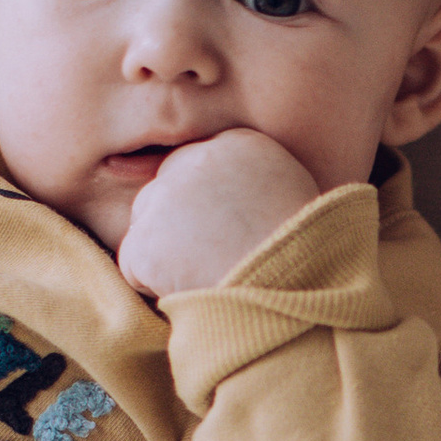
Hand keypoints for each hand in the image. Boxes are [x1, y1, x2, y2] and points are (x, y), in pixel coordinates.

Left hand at [121, 128, 320, 297]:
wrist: (298, 296)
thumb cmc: (307, 258)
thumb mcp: (293, 197)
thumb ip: (253, 180)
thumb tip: (220, 192)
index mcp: (241, 144)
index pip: (195, 167)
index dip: (206, 208)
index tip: (230, 233)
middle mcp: (199, 159)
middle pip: (162, 190)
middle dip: (177, 227)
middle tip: (217, 258)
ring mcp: (167, 198)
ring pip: (145, 226)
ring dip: (166, 256)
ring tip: (212, 275)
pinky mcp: (146, 240)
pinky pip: (133, 267)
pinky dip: (154, 286)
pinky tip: (193, 291)